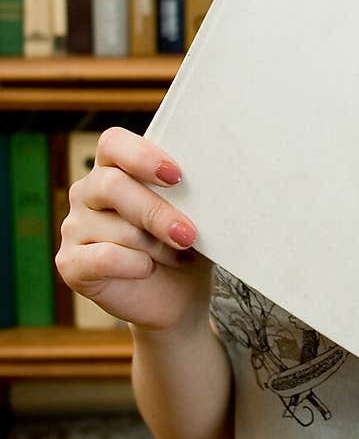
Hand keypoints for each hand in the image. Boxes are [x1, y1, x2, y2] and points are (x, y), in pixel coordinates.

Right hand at [55, 127, 210, 331]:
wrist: (179, 295)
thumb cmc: (185, 244)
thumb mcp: (193, 213)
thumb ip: (188, 191)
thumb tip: (209, 181)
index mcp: (115, 168)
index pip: (113, 143)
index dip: (142, 156)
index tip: (176, 176)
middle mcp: (88, 192)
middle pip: (112, 185)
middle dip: (156, 212)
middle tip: (188, 234)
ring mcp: (75, 227)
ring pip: (115, 227)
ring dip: (155, 245)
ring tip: (175, 255)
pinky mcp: (70, 263)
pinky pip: (103, 257)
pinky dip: (134, 265)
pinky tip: (147, 269)